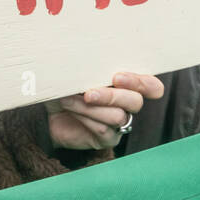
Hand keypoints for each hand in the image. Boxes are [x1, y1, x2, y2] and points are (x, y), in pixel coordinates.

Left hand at [46, 72, 163, 149]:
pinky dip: (85, 118)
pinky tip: (70, 109)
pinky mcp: (107, 139)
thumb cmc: (67, 87)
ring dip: (91, 107)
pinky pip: (104, 130)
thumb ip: (89, 67)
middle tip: (89, 93)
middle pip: (135, 102)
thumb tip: (86, 60)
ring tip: (68, 100)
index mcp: (127, 84)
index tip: (117, 77)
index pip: (151, 86)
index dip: (142, 82)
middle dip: (111, 96)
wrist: (47, 113)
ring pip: (117, 116)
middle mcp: (127, 104)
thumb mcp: (78, 73)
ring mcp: (119, 123)